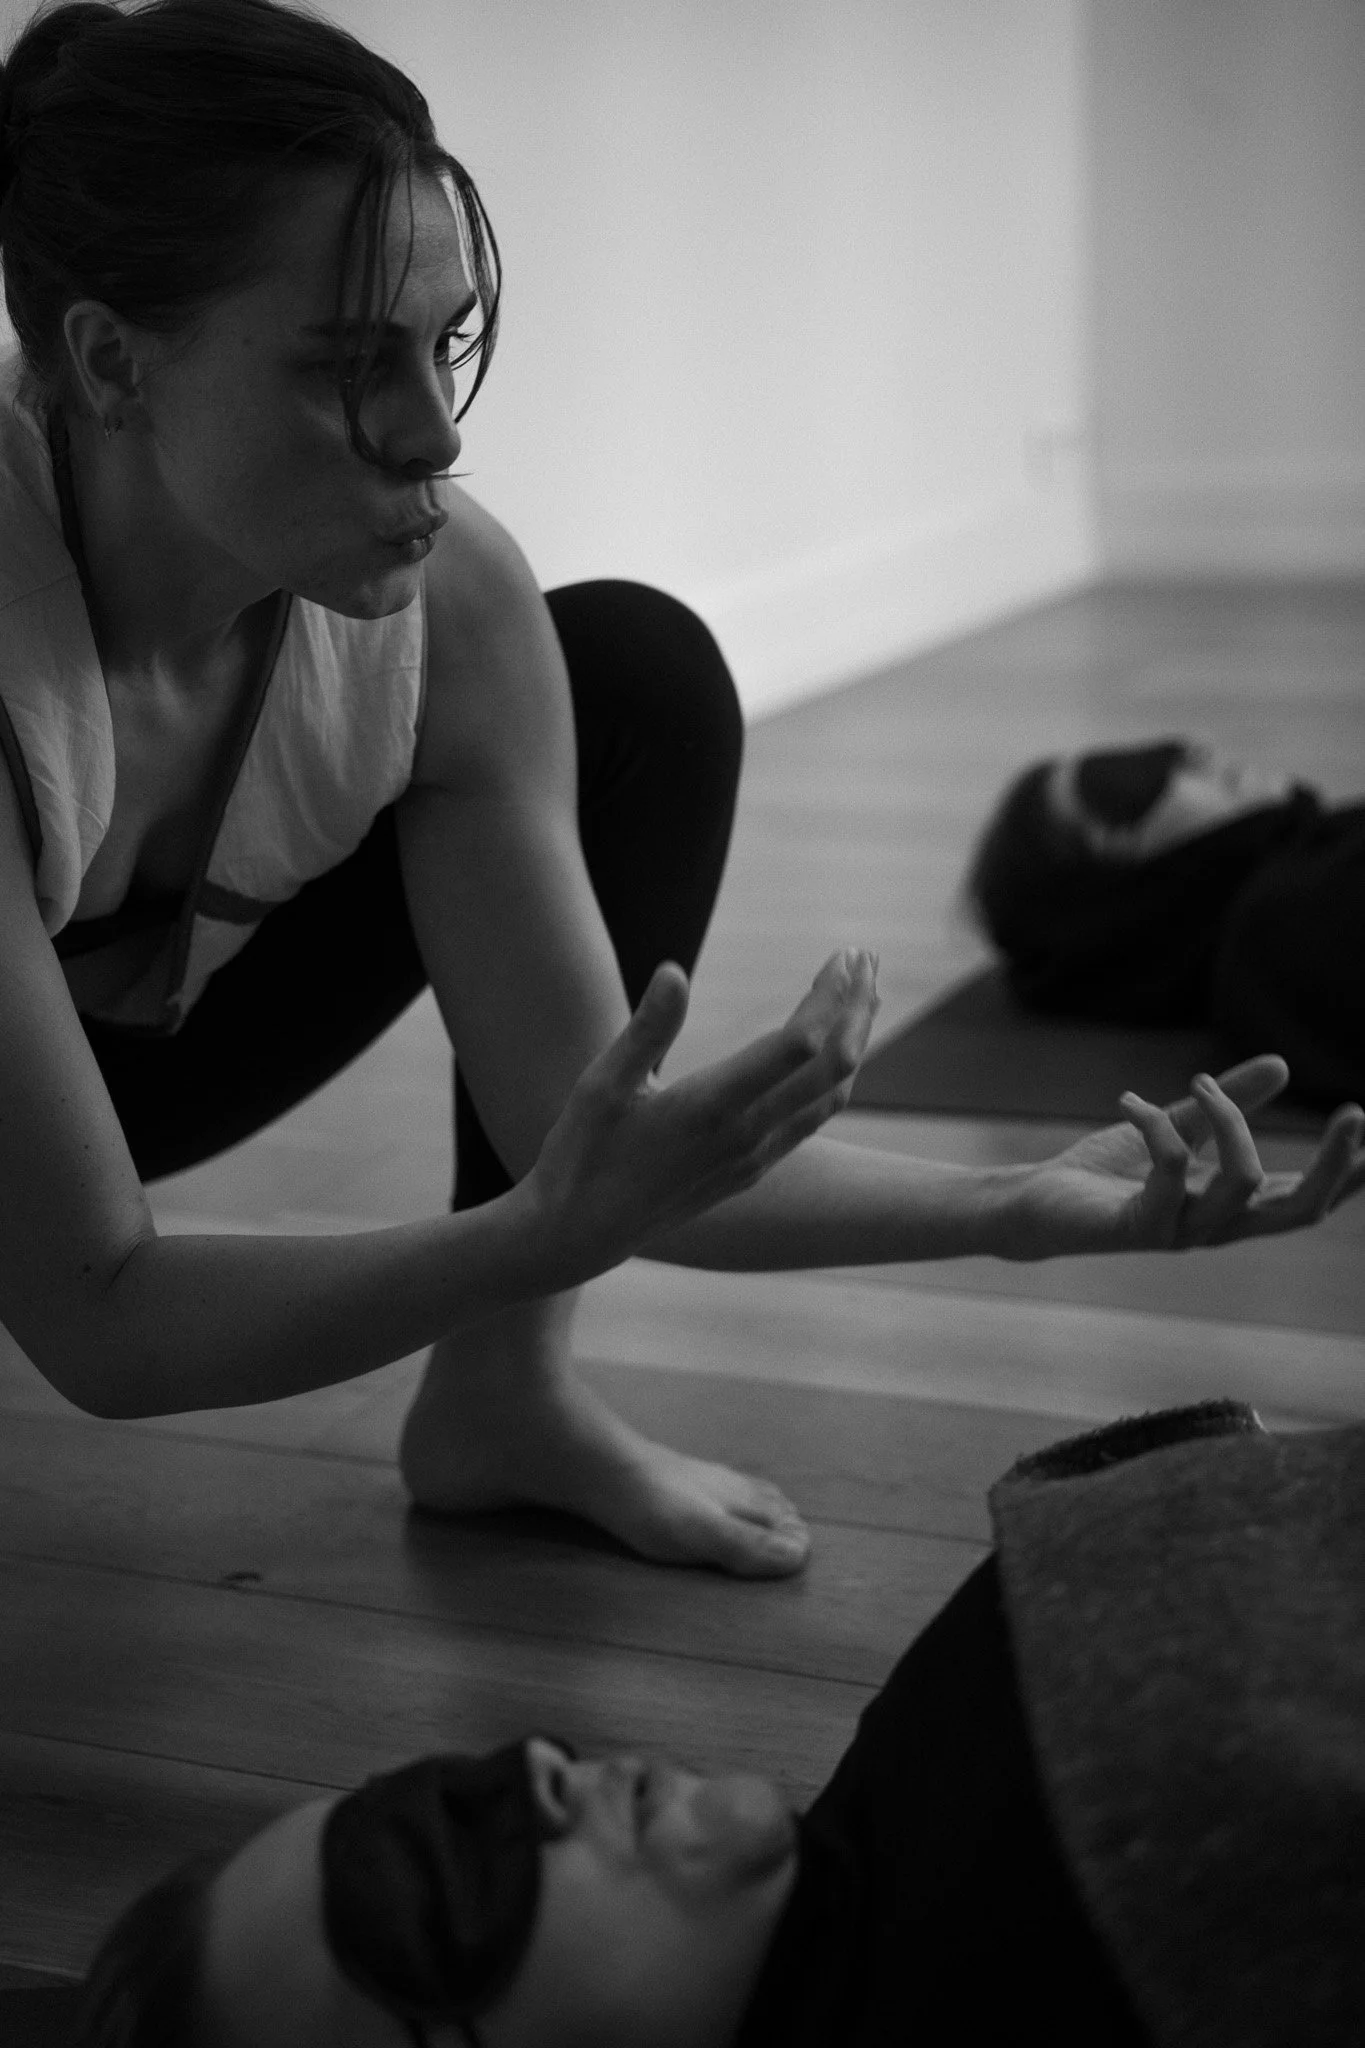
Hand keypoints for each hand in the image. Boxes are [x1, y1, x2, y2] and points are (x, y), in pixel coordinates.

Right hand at [522, 948, 879, 1282]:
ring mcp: (755, 1158)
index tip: (842, 955)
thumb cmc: (584, 1151)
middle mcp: (745, 1136)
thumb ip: (646, 1029)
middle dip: (855, 1008)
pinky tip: (836, 1055)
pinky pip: (813, 1119)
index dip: (828, 997)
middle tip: (866, 956)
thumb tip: (673, 970)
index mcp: (710, 1108)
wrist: (583, 1233)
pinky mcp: (753, 1171)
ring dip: (855, 1040)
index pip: (797, 1046)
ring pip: (831, 1096)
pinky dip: (836, 1078)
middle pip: (832, 1068)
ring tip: (865, 994)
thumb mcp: (602, 1085)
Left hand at [996, 1054, 1364, 1258]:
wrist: (1034, 1206)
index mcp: (1230, 1207)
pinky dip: (1158, 1125)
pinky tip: (1131, 1101)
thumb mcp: (1177, 1128)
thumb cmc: (1106, 1173)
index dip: (1346, 1172)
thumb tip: (1283, 1064)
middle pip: (1299, 1210)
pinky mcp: (1137, 1228)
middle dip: (1334, 1164)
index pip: (1306, 1199)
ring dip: (1231, 1121)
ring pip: (1242, 1185)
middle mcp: (1214, 1226)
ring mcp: (1179, 1232)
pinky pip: (1171, 1170)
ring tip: (1196, 1083)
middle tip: (1354, 1112)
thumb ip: (1227, 1105)